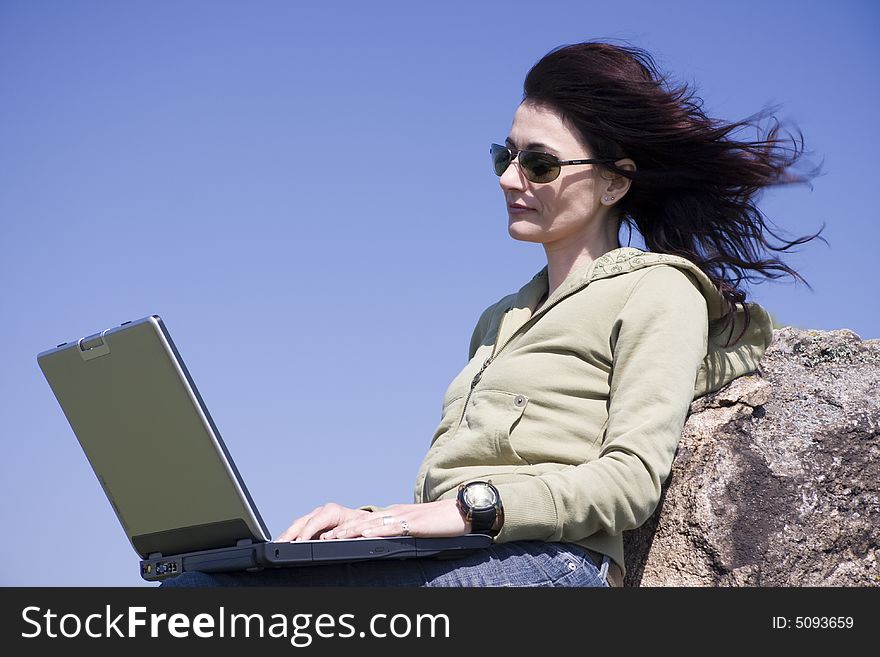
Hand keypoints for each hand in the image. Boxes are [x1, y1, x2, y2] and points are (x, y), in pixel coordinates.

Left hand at [276, 500, 467, 541]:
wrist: (461, 513)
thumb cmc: (438, 526)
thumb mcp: (412, 530)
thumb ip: (395, 534)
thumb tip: (378, 544)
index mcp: (390, 516)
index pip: (360, 522)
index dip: (340, 529)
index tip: (319, 537)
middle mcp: (392, 514)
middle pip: (358, 521)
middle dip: (337, 530)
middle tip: (316, 538)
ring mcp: (401, 517)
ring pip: (369, 523)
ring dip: (348, 531)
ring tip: (330, 538)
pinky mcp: (412, 523)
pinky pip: (390, 527)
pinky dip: (373, 532)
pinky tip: (361, 536)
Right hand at [276, 503, 371, 541]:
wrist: (362, 523)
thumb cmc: (360, 526)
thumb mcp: (355, 530)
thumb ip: (341, 533)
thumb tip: (326, 538)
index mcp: (332, 511)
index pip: (314, 521)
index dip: (305, 532)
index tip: (298, 542)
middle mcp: (321, 512)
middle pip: (301, 522)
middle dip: (289, 533)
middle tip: (279, 544)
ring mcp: (315, 517)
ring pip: (297, 525)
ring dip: (287, 535)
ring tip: (277, 545)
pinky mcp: (312, 524)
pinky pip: (298, 529)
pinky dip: (290, 536)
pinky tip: (283, 543)